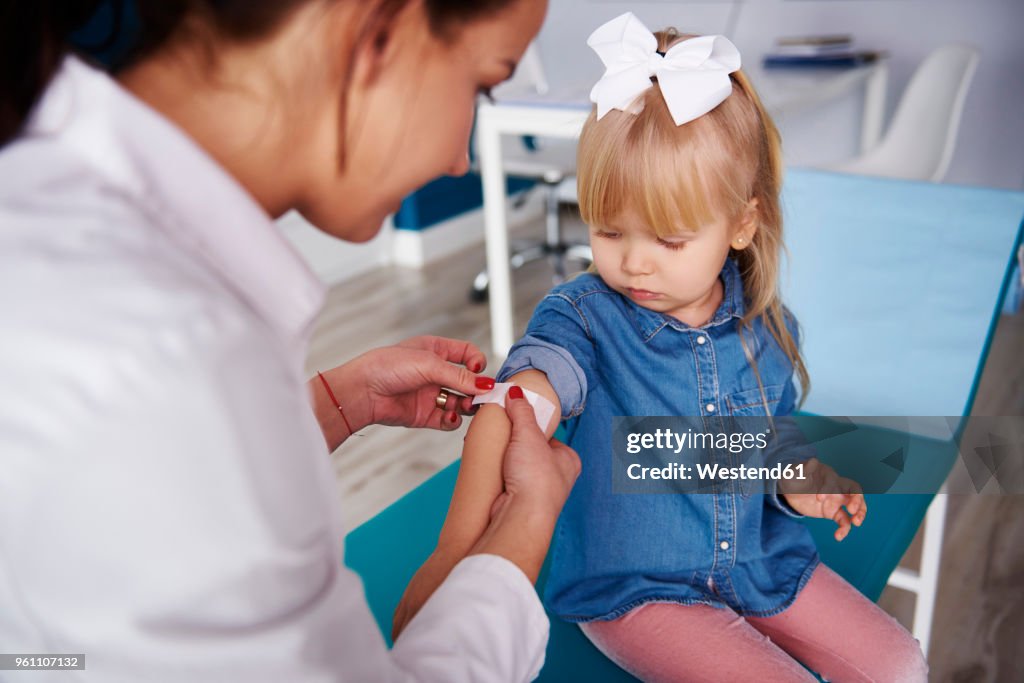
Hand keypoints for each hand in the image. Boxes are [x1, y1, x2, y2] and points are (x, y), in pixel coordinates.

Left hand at [313, 336, 491, 448]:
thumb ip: (460, 376)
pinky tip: (449, 416)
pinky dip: (452, 420)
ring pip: (461, 402)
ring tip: (467, 407)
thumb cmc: (387, 367)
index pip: (467, 354)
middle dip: (477, 389)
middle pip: (468, 381)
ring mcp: (430, 394)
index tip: (478, 371)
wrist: (362, 391)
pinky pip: (447, 420)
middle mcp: (435, 372)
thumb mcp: (429, 364)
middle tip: (484, 397)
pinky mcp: (424, 414)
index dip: (477, 362)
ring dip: (468, 406)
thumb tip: (486, 385)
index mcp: (435, 351)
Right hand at [489, 387, 580, 522]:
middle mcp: (556, 478)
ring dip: (504, 460)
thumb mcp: (529, 434)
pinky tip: (489, 468)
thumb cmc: (536, 482)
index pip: (549, 435)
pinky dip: (497, 474)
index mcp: (568, 460)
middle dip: (514, 444)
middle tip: (500, 435)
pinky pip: (506, 482)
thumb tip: (515, 393)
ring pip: (517, 467)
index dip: (531, 426)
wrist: (521, 517)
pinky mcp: (518, 503)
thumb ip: (522, 411)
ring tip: (493, 451)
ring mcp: (537, 492)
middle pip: (531, 451)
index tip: (515, 419)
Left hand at [779, 458, 866, 540]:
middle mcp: (836, 487)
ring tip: (856, 522)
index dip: (829, 489)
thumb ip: (803, 468)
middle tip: (852, 510)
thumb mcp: (794, 473)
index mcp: (828, 476)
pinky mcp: (833, 512)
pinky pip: (843, 520)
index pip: (835, 481)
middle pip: (854, 491)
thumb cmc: (793, 477)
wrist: (789, 489)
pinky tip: (838, 537)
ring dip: (859, 513)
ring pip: (855, 506)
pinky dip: (844, 529)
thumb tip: (813, 461)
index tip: (818, 498)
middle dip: (857, 500)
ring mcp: (836, 500)